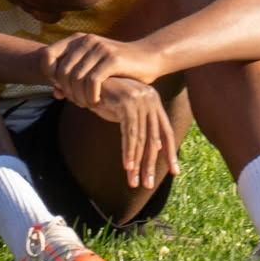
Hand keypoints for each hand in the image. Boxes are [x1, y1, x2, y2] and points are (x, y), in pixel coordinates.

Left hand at [40, 33, 151, 108]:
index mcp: (78, 39)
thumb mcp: (93, 69)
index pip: (47, 55)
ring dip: (79, 97)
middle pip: (61, 71)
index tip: (61, 88)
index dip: (49, 74)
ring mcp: (99, 48)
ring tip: (87, 104)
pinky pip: (92, 81)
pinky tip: (96, 103)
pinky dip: (91, 96)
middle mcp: (86, 40)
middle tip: (78, 102)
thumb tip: (55, 93)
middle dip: (67, 91)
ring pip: (76, 78)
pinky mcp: (112, 59)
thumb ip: (73, 78)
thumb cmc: (119, 67)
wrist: (149, 57)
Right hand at [90, 75, 179, 190]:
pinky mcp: (127, 103)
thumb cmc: (103, 94)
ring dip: (137, 163)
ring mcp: (140, 100)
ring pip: (142, 139)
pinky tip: (127, 166)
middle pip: (154, 138)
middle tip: (147, 184)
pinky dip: (128, 151)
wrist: (85, 76)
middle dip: (150, 164)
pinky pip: (130, 133)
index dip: (169, 152)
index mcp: (153, 102)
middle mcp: (150, 99)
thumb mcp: (123, 112)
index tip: (174, 172)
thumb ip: (138, 127)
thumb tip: (153, 148)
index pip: (165, 131)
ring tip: (134, 182)